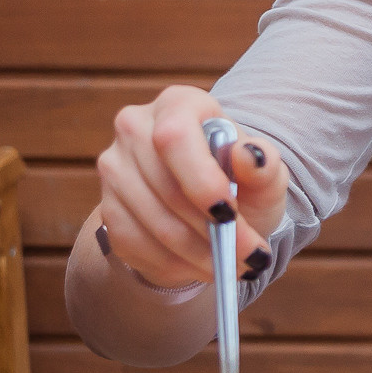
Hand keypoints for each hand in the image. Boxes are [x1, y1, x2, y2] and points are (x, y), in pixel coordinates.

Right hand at [94, 84, 289, 289]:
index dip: (200, 179)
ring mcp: (115, 168)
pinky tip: (205, 268)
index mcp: (179, 104)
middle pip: (164, 185)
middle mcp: (136, 127)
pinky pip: (134, 244)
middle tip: (250, 258)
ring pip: (151, 221)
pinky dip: (174, 263)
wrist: (210, 207)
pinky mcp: (106, 208)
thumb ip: (265, 166)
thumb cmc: (242, 183)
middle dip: (211, 230)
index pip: (175, 137)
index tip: (229, 213)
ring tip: (237, 268)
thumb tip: (251, 155)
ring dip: (198, 253)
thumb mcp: (264, 176)